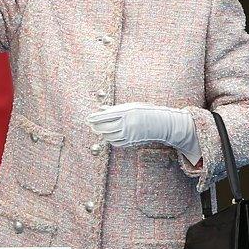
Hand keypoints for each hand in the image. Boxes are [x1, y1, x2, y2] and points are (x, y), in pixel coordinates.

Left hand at [87, 102, 201, 162]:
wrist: (160, 122)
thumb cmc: (144, 111)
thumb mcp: (130, 106)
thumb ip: (115, 109)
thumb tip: (101, 109)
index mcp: (126, 112)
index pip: (105, 116)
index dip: (95, 118)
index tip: (88, 118)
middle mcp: (127, 123)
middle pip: (105, 127)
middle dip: (96, 126)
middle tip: (91, 124)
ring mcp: (129, 133)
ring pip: (109, 136)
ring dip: (102, 133)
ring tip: (98, 130)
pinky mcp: (131, 141)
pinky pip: (116, 142)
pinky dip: (110, 139)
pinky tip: (108, 136)